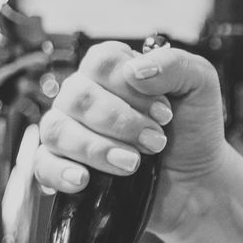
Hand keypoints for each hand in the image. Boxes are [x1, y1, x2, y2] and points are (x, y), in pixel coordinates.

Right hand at [30, 40, 227, 236]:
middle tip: (156, 143)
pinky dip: (60, 172)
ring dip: (98, 148)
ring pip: (57, 130)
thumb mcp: (200, 86)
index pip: (100, 62)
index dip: (130, 87)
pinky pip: (42, 164)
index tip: (165, 114)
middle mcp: (84, 96)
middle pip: (78, 96)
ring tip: (133, 164)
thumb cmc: (193, 129)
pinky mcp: (64, 166)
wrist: (197, 181)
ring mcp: (69, 131)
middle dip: (122, 122)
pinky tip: (84, 179)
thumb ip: (174, 65)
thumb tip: (134, 70)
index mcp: (112, 71)